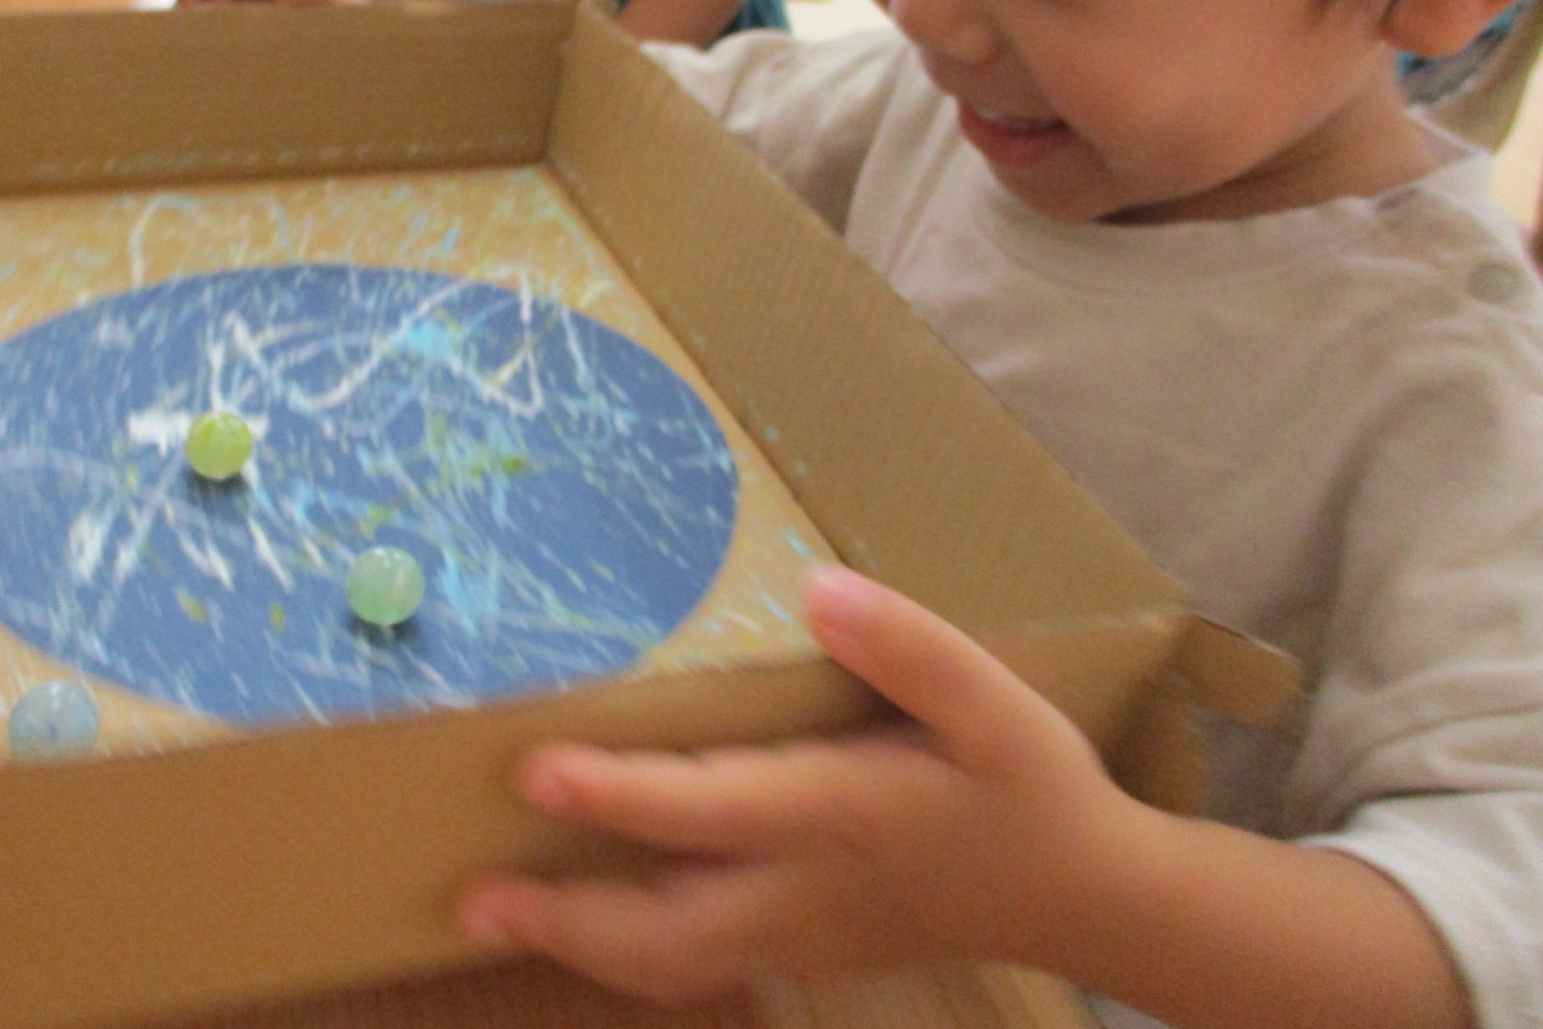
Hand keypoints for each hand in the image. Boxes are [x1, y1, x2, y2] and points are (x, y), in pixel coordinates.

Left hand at [457, 568, 1149, 999]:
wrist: (1088, 897)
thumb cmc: (1031, 786)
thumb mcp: (992, 703)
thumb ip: (907, 647)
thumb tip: (817, 591)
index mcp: (840, 816)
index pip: (709, 810)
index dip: (620, 797)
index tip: (535, 772)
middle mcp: (805, 890)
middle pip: (665, 930)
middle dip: (565, 917)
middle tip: (470, 893)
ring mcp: (802, 937)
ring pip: (674, 965)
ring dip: (581, 946)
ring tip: (496, 914)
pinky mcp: (807, 951)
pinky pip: (699, 968)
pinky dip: (630, 956)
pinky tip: (585, 929)